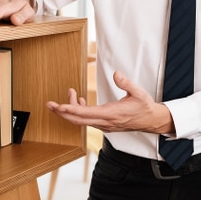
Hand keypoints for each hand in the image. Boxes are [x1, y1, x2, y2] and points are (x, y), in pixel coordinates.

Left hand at [46, 70, 172, 133]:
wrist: (151, 121)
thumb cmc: (144, 107)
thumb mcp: (138, 92)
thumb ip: (126, 83)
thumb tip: (116, 74)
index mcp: (112, 114)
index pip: (86, 114)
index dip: (71, 110)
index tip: (59, 106)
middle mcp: (105, 122)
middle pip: (78, 120)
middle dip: (62, 112)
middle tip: (50, 104)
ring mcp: (104, 125)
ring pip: (81, 120)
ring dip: (71, 109)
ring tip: (70, 92)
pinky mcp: (105, 125)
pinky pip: (87, 120)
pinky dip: (79, 111)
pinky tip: (80, 101)